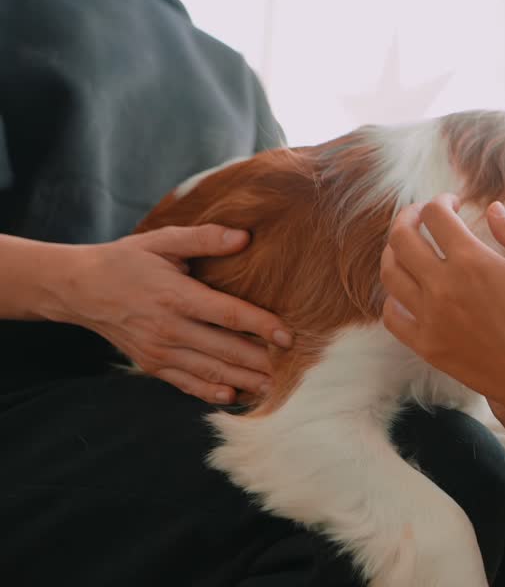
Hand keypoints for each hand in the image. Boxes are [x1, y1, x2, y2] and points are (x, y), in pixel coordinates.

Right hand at [47, 225, 291, 403]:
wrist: (79, 289)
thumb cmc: (127, 260)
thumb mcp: (162, 240)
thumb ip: (204, 238)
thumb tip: (244, 237)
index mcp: (176, 296)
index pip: (228, 315)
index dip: (262, 326)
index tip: (289, 335)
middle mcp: (168, 328)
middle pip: (225, 349)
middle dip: (261, 360)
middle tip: (294, 369)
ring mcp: (158, 351)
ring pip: (209, 371)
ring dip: (243, 380)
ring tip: (273, 387)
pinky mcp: (151, 365)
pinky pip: (185, 383)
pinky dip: (210, 392)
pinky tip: (233, 397)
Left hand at [381, 155, 504, 434]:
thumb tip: (493, 209)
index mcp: (473, 261)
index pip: (436, 215)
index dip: (441, 200)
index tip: (453, 202)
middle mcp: (443, 287)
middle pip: (402, 238)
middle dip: (409, 217)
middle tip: (421, 215)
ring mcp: (431, 319)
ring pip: (390, 274)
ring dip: (394, 251)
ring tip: (408, 246)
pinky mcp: (428, 347)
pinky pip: (392, 316)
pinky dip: (392, 296)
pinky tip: (408, 290)